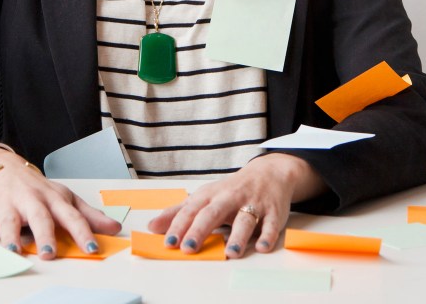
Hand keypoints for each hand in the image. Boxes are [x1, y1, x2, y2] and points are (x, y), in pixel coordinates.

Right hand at [0, 147, 121, 259]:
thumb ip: (88, 215)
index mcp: (54, 199)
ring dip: (11, 236)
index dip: (82, 232)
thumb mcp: (64, 198)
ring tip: (14, 250)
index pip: (71, 216)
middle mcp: (32, 201)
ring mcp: (9, 204)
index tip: (91, 248)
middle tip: (50, 254)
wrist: (3, 167)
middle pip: (40, 217)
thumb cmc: (37, 189)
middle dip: (45, 235)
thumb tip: (115, 228)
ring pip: (11, 221)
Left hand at [146, 154, 325, 257]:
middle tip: (189, 248)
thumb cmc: (232, 190)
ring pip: (245, 219)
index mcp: (211, 195)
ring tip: (231, 252)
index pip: (191, 210)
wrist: (269, 173)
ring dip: (238, 236)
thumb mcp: (204, 196)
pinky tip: (261, 247)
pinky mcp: (273, 211)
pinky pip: (271, 224)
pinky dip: (268, 235)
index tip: (169, 242)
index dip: (179, 225)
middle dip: (201, 229)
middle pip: (213, 212)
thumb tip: (152, 226)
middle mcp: (230, 197)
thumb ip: (179, 212)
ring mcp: (253, 203)